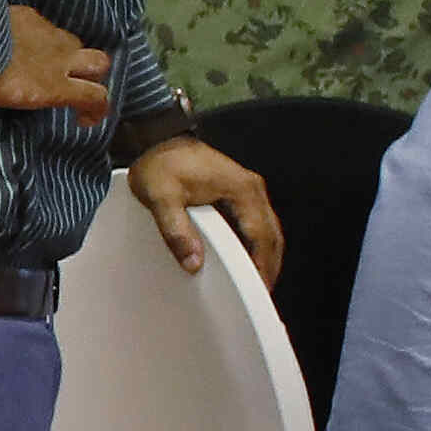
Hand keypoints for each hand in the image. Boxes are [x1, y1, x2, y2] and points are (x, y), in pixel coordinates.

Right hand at [0, 0, 109, 122]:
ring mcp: (57, 63)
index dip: (48, 48)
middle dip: (79, 64)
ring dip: (93, 83)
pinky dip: (95, 109)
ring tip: (80, 104)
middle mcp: (46, 40)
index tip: (40, 66)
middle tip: (69, 82)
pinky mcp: (58, 86)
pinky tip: (84, 123)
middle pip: (78, 46)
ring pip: (97, 66)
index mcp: (22, 24)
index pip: (45, 32)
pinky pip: (94, 97)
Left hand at [127, 131, 281, 282]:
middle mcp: (252, 189)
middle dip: (269, 264)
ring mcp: (247, 189)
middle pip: (272, 234)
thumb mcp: (162, 198)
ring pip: (268, 228)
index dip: (262, 264)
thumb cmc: (161, 164)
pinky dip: (256, 241)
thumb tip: (193, 263)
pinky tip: (246, 256)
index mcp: (241, 190)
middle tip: (260, 291)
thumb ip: (176, 231)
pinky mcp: (238, 190)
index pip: (262, 236)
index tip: (258, 288)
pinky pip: (256, 221)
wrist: (158, 138)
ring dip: (265, 253)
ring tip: (255, 280)